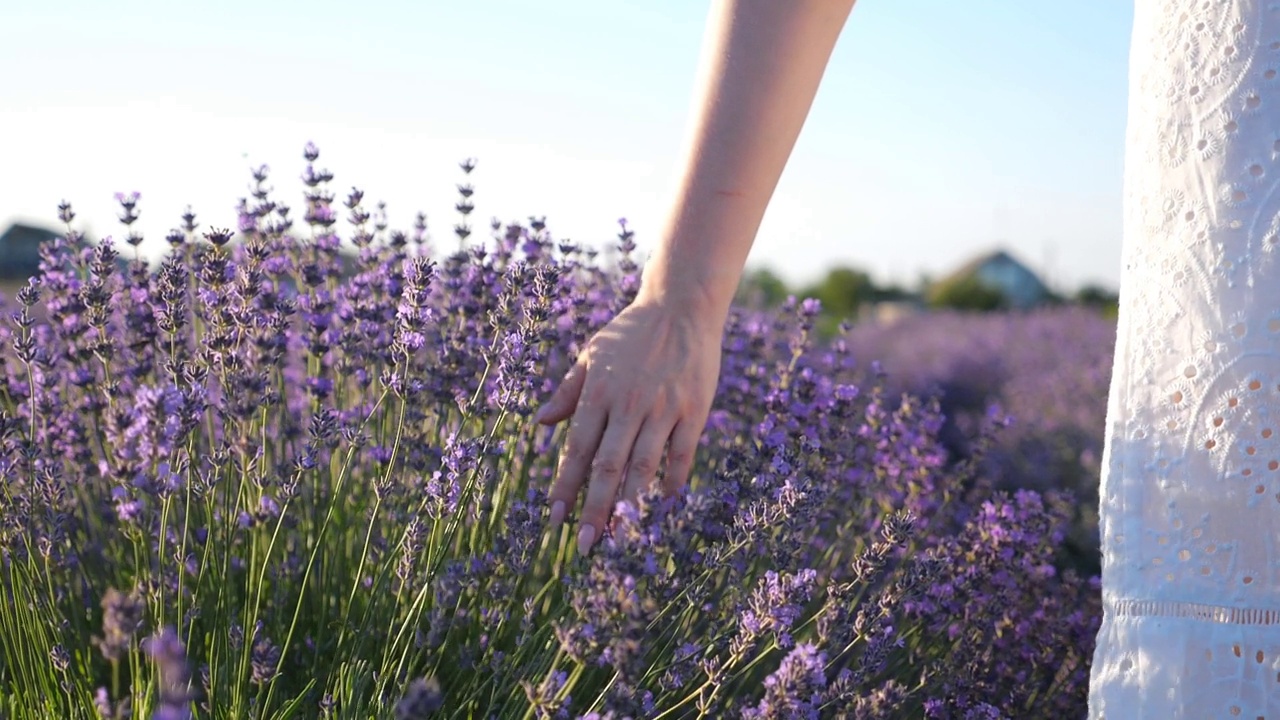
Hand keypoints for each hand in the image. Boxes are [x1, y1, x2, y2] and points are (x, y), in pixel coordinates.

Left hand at [535, 295, 722, 554]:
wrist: (681, 306)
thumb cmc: (631, 333)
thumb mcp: (591, 354)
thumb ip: (568, 391)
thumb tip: (539, 422)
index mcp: (599, 393)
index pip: (577, 450)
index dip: (565, 487)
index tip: (554, 520)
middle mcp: (628, 405)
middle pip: (608, 467)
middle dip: (595, 509)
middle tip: (585, 547)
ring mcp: (662, 409)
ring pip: (644, 466)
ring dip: (631, 504)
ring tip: (621, 536)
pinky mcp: (693, 409)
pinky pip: (682, 454)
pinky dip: (674, 481)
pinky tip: (665, 505)